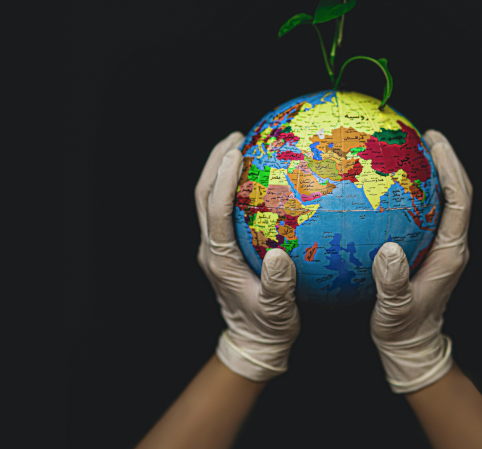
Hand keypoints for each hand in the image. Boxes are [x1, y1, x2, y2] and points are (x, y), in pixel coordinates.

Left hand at [194, 132, 300, 382]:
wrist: (253, 345)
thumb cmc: (269, 329)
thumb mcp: (279, 312)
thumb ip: (279, 286)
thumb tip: (279, 257)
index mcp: (220, 260)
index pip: (215, 212)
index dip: (223, 180)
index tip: (237, 152)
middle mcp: (211, 249)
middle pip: (202, 196)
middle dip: (215, 162)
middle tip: (238, 136)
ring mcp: (214, 248)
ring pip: (208, 201)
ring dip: (220, 171)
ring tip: (243, 144)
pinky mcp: (223, 249)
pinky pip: (224, 210)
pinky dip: (235, 187)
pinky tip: (260, 176)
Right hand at [370, 129, 472, 393]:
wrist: (410, 348)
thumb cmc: (404, 332)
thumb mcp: (394, 312)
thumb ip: (391, 284)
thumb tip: (387, 251)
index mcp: (450, 253)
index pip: (459, 201)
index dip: (451, 169)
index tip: (435, 142)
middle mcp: (451, 245)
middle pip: (455, 192)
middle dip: (444, 160)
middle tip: (423, 133)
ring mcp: (441, 247)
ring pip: (442, 201)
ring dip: (431, 173)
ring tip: (408, 149)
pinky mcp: (427, 251)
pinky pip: (423, 213)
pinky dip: (410, 193)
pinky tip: (385, 186)